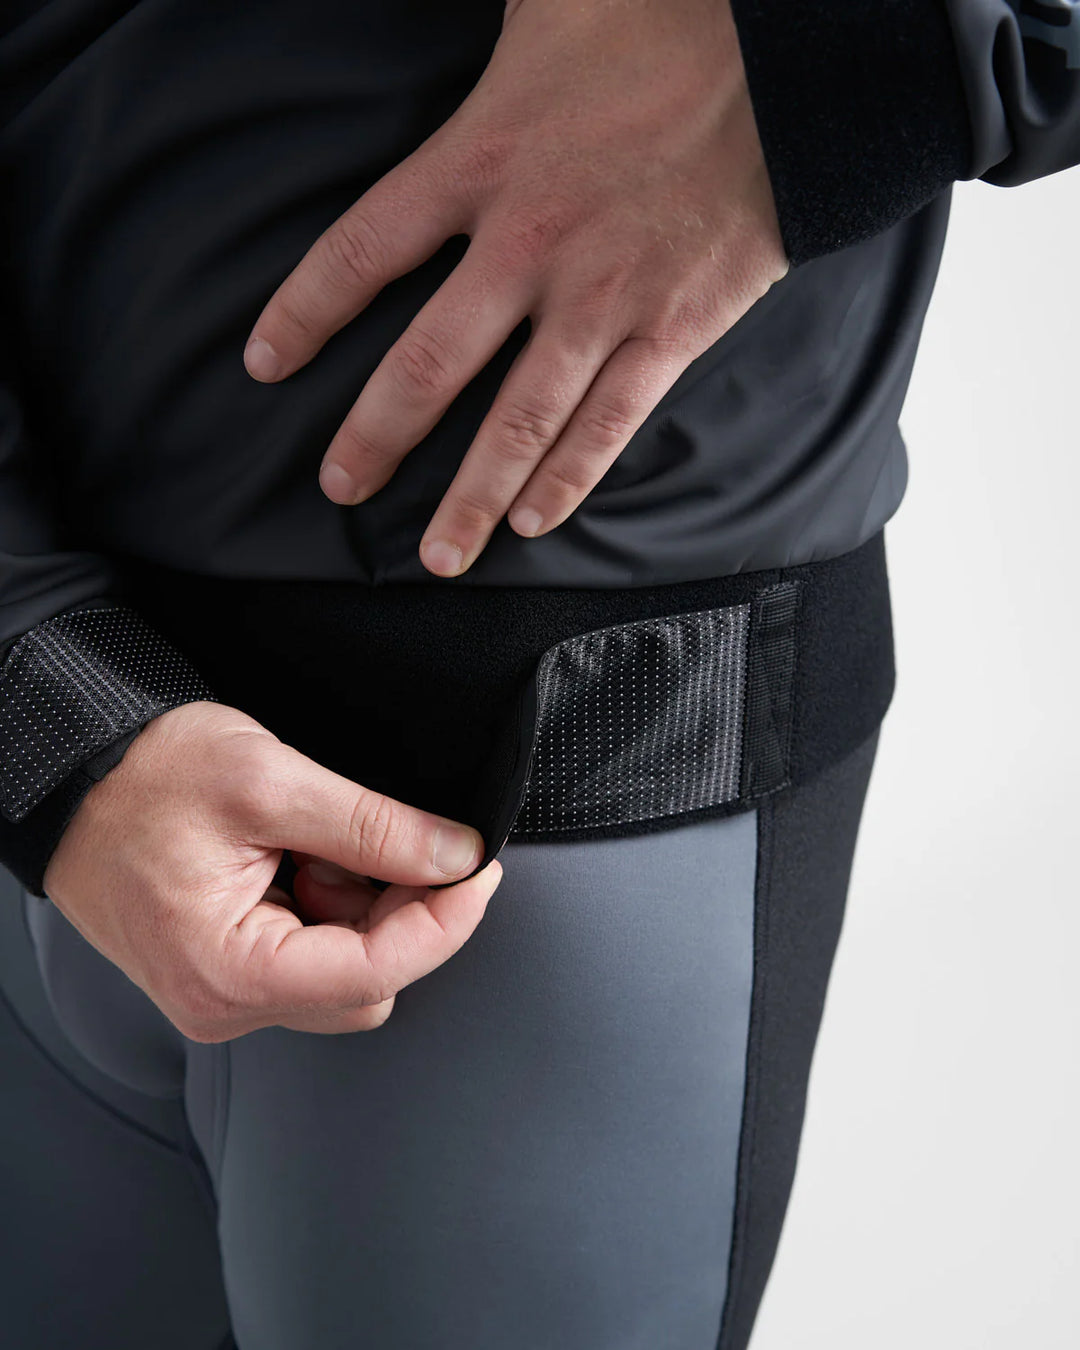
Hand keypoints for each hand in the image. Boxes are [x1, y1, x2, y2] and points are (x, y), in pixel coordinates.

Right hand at [42, 701, 500, 1039]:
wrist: (76, 777)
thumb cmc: (146, 777)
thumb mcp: (268, 783)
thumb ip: (373, 827)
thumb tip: (455, 856)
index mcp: (231, 974)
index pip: (378, 973)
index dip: (445, 920)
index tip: (477, 868)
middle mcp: (227, 1004)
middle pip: (371, 982)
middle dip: (397, 910)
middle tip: (379, 837)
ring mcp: (228, 992)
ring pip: (350, 971)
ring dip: (362, 905)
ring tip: (316, 842)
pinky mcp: (234, 969)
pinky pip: (317, 954)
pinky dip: (332, 905)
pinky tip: (301, 856)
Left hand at [243, 0, 787, 577]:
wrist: (794, 59)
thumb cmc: (661, 24)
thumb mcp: (543, 6)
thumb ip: (479, 47)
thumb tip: (429, 20)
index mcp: (480, 160)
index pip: (362, 252)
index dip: (305, 314)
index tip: (266, 363)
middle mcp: (528, 244)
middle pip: (426, 364)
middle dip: (374, 437)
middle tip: (340, 488)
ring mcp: (602, 297)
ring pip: (517, 420)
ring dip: (471, 497)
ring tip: (436, 555)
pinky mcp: (671, 328)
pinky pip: (609, 423)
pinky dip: (568, 477)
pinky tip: (533, 518)